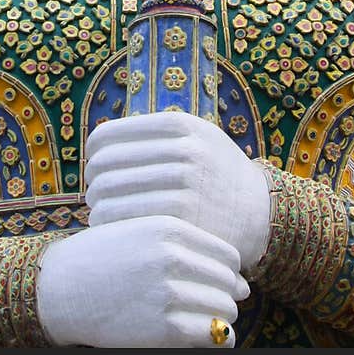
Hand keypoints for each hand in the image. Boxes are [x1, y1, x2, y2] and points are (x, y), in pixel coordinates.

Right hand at [36, 216, 247, 347]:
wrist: (64, 287)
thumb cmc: (104, 258)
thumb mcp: (142, 232)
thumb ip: (183, 245)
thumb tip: (237, 275)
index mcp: (169, 228)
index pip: (227, 255)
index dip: (231, 273)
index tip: (227, 284)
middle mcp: (172, 257)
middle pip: (228, 283)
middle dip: (229, 297)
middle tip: (222, 305)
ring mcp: (168, 292)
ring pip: (223, 309)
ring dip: (224, 319)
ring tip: (216, 324)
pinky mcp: (164, 328)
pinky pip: (210, 335)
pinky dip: (219, 339)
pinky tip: (216, 340)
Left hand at [85, 112, 271, 272]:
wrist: (261, 213)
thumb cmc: (216, 174)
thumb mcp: (197, 137)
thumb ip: (156, 135)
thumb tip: (98, 143)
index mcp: (181, 125)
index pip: (108, 136)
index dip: (93, 153)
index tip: (95, 166)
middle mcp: (184, 151)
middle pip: (105, 166)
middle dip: (92, 182)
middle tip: (95, 194)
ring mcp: (185, 186)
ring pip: (109, 195)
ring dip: (97, 206)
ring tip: (102, 212)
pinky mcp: (184, 220)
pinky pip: (124, 220)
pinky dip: (109, 226)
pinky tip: (114, 229)